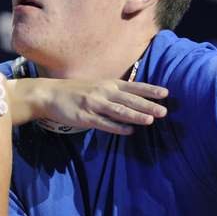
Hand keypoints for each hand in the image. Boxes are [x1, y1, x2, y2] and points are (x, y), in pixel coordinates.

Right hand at [19, 78, 167, 133]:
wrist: (50, 94)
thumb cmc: (77, 91)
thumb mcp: (98, 86)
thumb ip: (115, 92)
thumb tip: (136, 100)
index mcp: (108, 84)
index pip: (133, 87)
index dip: (149, 90)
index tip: (165, 94)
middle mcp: (104, 92)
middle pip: (130, 100)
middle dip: (148, 105)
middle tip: (164, 111)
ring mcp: (94, 105)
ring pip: (119, 111)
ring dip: (135, 115)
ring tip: (150, 120)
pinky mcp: (85, 117)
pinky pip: (104, 123)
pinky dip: (117, 127)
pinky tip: (129, 131)